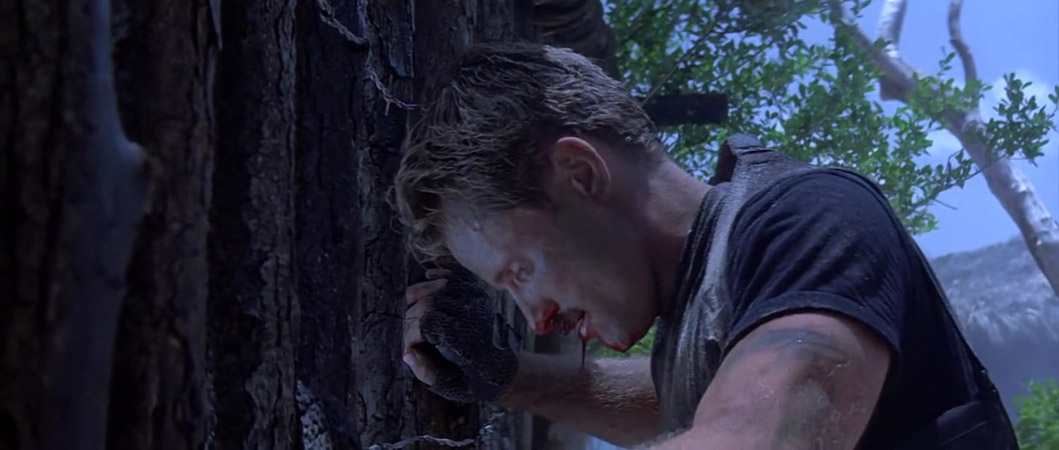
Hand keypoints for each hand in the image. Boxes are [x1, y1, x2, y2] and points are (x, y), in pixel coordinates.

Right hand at [402, 267, 520, 402]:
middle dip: (411, 317)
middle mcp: (469, 315)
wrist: (506, 371)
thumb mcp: (450, 386)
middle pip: (427, 303)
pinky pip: (457, 275)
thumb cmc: (474, 382)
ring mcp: (475, 301)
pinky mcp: (480, 294)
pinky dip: (441, 272)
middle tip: (408, 332)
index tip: (409, 349)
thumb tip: (406, 354)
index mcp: (463, 339)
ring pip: (439, 286)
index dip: (410, 335)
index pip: (424, 323)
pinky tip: (429, 275)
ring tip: (409, 302)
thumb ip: (427, 372)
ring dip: (420, 292)